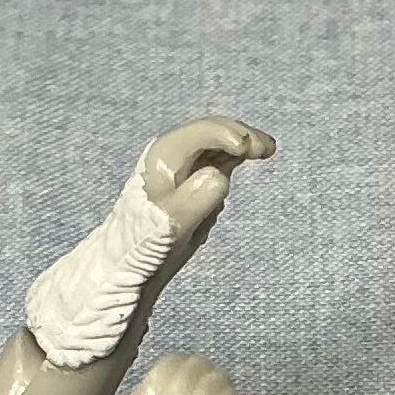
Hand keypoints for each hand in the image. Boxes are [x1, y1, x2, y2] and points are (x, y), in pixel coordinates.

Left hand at [135, 117, 274, 231]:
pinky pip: (215, 160)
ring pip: (217, 144)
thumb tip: (220, 176)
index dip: (231, 135)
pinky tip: (246, 159)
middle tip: (267, 149)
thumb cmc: (144, 244)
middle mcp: (171, 154)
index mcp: (163, 155)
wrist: (127, 262)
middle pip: (213, 132)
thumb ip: (196, 198)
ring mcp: (181, 167)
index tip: (251, 150)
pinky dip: (233, 157)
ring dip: (241, 144)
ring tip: (265, 151)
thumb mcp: (171, 225)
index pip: (204, 132)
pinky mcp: (189, 182)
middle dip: (242, 136)